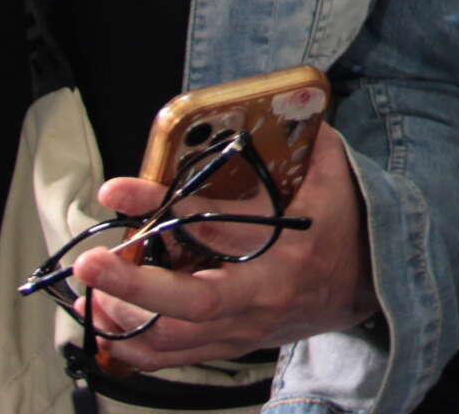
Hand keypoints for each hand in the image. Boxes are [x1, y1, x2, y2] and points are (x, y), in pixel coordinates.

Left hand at [71, 125, 379, 371]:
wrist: (368, 283)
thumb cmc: (345, 225)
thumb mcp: (334, 175)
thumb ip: (304, 138)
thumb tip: (278, 100)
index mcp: (285, 258)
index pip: (212, 249)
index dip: (160, 221)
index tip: (118, 190)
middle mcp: (261, 302)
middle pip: (184, 312)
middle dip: (128, 289)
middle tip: (89, 264)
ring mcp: (244, 330)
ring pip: (169, 344)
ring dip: (121, 319)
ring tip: (90, 289)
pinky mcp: (231, 344)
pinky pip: (173, 357)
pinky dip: (133, 344)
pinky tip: (109, 316)